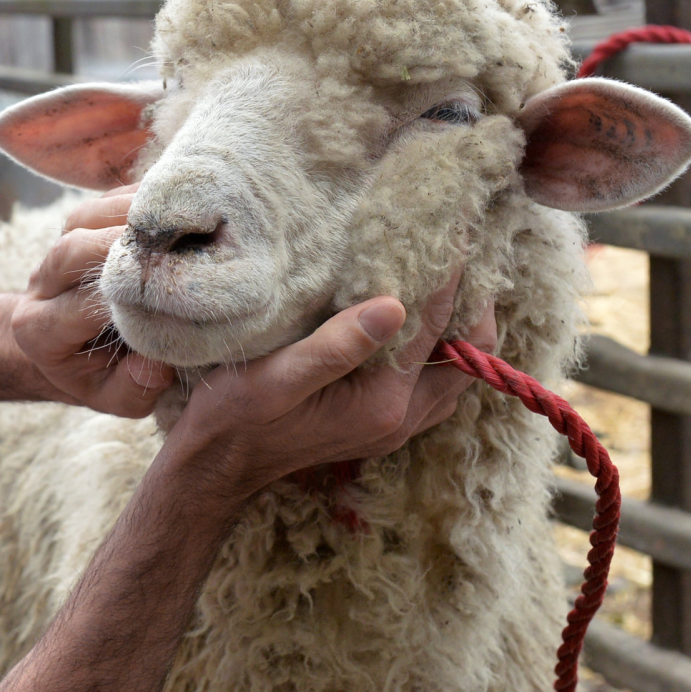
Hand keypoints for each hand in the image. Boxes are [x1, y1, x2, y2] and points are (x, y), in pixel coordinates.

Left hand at [11, 187, 175, 418]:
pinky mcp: (78, 223)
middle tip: (183, 248)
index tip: (179, 297)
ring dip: (135, 214)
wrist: (76, 349)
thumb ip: (134, 388)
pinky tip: (179, 207)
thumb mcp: (119, 399)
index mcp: (39, 331)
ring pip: (85, 216)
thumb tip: (155, 364)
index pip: (84, 305)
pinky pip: (103, 200)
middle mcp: (40, 284)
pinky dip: (141, 199)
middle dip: (129, 246)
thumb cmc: (103, 376)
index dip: (130, 296)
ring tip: (184, 222)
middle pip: (75, 249)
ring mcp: (56, 248)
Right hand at [164, 269, 496, 498]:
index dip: (450, 274)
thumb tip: (396, 305)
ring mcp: (397, 426)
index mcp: (383, 403)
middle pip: (470, 356)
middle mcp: (402, 419)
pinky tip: (420, 319)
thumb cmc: (236, 416)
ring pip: (457, 371)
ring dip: (459, 326)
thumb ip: (336, 346)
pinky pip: (436, 384)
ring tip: (447, 278)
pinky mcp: (385, 424)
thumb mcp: (276, 376)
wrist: (218, 464)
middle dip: (472, 303)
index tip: (456, 227)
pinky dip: (441, 348)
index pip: (436, 326)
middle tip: (460, 251)